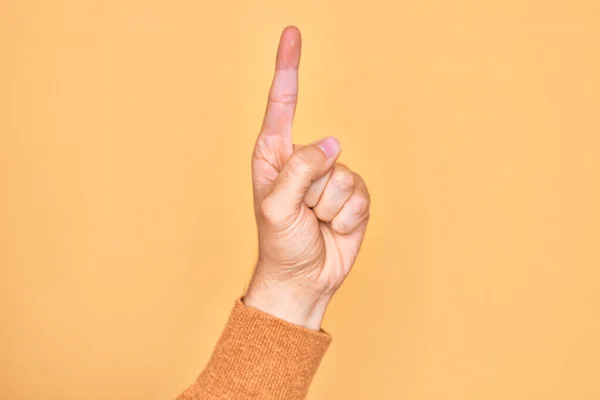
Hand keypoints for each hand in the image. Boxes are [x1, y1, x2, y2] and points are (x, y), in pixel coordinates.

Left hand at [244, 26, 370, 329]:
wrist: (305, 277)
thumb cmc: (280, 242)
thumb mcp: (277, 206)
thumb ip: (301, 170)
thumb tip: (333, 144)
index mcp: (274, 154)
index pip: (282, 102)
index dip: (288, 67)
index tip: (291, 34)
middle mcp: (303, 160)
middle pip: (323, 151)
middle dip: (312, 188)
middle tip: (300, 212)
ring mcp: (331, 177)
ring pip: (344, 175)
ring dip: (329, 207)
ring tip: (315, 221)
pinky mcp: (353, 195)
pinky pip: (360, 196)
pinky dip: (347, 217)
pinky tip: (333, 226)